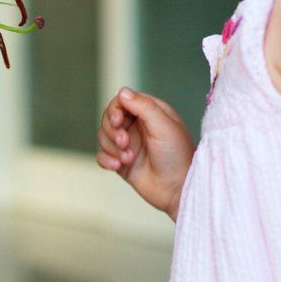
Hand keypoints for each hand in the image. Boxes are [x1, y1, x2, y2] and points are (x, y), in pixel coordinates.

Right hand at [96, 87, 195, 219]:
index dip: (115, 110)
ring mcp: (128, 144)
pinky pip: (102, 155)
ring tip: (128, 159)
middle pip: (109, 118)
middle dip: (113, 131)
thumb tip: (122, 91)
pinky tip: (117, 166)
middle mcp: (137, 126)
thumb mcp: (164, 126)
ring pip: (103, 136)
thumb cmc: (178, 156)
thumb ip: (144, 106)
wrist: (178, 190)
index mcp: (149, 112)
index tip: (118, 122)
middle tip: (125, 143)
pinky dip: (106, 159)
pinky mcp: (121, 162)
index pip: (122, 101)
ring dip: (112, 148)